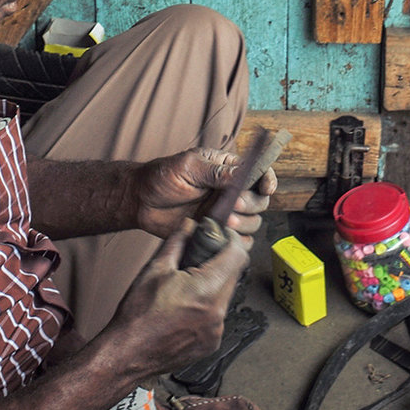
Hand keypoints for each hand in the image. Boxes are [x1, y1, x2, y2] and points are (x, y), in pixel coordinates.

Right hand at [100, 222, 249, 375]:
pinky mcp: (212, 343)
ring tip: (188, 285)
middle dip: (221, 262)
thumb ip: (178, 241)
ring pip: (225, 296)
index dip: (231, 240)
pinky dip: (207, 306)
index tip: (222, 236)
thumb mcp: (155, 268)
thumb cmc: (138, 315)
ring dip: (214, 285)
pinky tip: (186, 306)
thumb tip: (191, 225)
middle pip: (233, 275)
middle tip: (199, 258)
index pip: (238, 255)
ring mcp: (216, 331)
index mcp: (206, 290)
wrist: (128, 353)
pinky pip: (218, 316)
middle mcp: (217, 312)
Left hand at [131, 148, 275, 239]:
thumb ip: (215, 172)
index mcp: (227, 169)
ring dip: (243, 224)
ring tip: (223, 221)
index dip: (268, 180)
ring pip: (252, 223)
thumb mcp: (188, 166)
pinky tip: (220, 236)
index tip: (266, 188)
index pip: (259, 173)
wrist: (141, 201)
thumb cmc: (162, 177)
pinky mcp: (216, 232)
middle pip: (260, 201)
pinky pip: (238, 242)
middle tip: (232, 205)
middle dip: (250, 204)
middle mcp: (230, 191)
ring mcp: (225, 213)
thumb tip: (240, 173)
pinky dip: (235, 242)